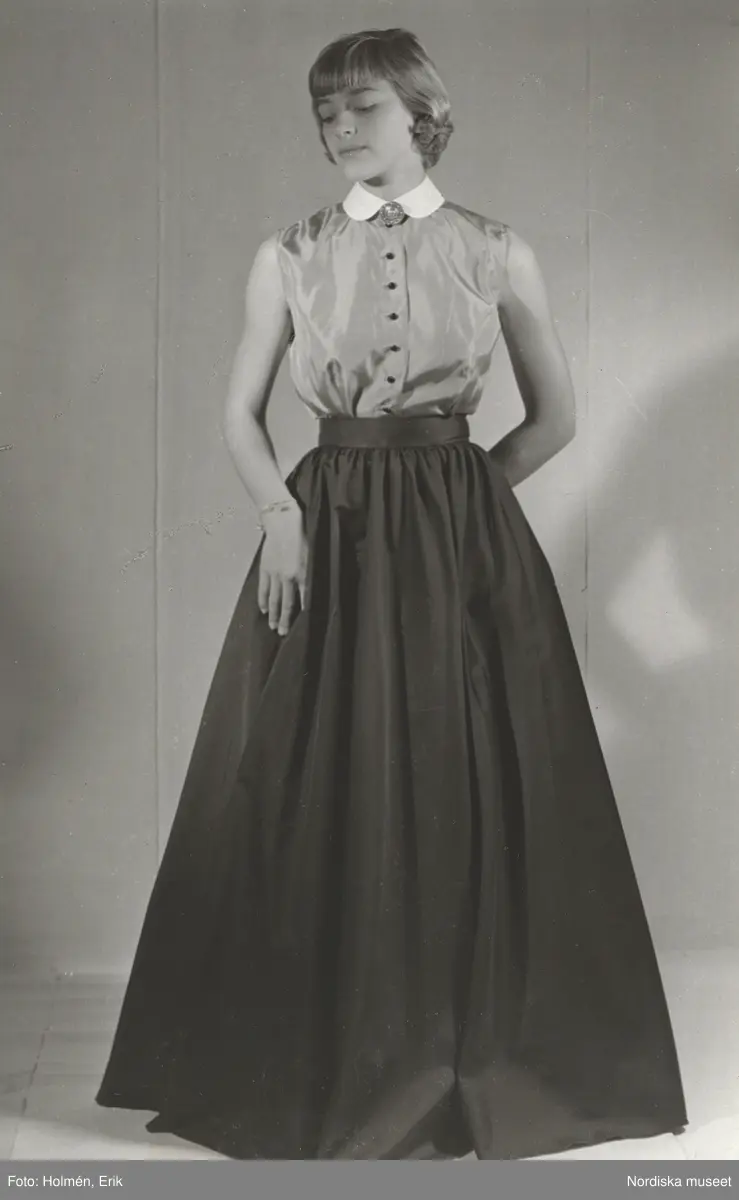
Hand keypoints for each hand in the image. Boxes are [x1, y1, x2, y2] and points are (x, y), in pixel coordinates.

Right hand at [257, 506, 308, 635]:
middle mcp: (287, 577)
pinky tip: (263, 610)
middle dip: (284, 620)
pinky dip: (262, 601)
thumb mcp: (312, 556)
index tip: (303, 626)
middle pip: (285, 604)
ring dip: (273, 615)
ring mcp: (274, 574)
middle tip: (283, 633)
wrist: (283, 524)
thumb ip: (310, 574)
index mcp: (301, 574)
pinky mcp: (265, 569)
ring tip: (273, 626)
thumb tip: (310, 590)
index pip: (303, 599)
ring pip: (273, 599)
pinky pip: (263, 589)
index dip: (303, 613)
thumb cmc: (301, 537)